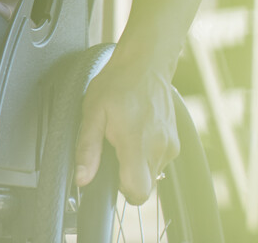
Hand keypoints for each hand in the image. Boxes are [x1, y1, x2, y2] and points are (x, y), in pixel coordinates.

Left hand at [74, 54, 179, 204]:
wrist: (145, 65)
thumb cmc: (116, 85)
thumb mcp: (92, 113)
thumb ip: (87, 149)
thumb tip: (82, 179)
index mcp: (136, 144)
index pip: (138, 192)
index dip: (121, 189)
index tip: (111, 173)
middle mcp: (158, 149)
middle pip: (145, 187)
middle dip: (127, 177)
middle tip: (114, 150)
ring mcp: (170, 146)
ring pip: (153, 174)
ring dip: (137, 164)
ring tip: (125, 136)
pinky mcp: (176, 142)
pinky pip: (160, 160)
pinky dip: (147, 154)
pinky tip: (137, 132)